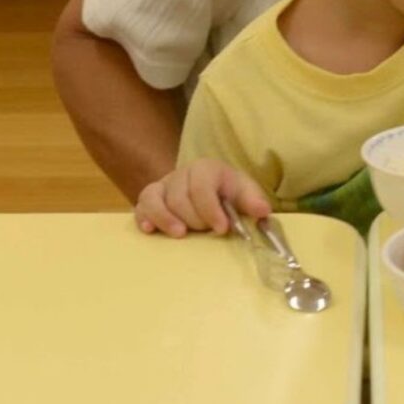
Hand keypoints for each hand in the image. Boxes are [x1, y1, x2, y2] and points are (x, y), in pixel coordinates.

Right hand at [134, 159, 271, 236]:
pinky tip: (150, 231)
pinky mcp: (150, 199)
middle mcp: (181, 173)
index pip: (202, 185)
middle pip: (179, 197)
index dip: (210, 209)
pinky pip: (140, 205)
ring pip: (154, 199)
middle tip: (205, 231)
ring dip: (165, 219)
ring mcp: (163, 185)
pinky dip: (143, 217)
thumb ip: (253, 201)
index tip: (222, 229)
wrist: (214, 190)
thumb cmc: (229, 194)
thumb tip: (263, 212)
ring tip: (180, 235)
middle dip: (194, 218)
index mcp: (206, 168)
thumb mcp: (245, 194)